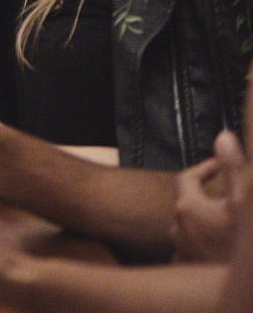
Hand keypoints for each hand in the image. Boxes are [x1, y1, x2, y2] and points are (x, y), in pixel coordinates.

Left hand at [172, 131, 243, 260]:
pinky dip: (202, 246)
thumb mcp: (244, 201)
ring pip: (190, 229)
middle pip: (189, 204)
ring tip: (227, 224)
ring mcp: (181, 251)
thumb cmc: (242, 241)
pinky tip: (217, 249)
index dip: (204, 169)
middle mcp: (177, 228)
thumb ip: (233, 167)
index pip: (188, 178)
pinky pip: (191, 253)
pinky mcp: (187, 271)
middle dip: (207, 197)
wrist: (244, 286)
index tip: (218, 166)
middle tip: (228, 197)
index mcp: (188, 207)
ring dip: (205, 224)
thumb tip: (223, 136)